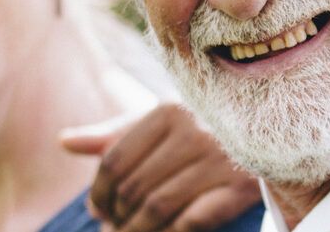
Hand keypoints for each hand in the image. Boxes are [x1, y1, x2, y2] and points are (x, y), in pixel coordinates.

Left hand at [61, 103, 260, 231]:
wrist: (265, 133)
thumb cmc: (199, 129)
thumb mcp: (157, 126)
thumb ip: (112, 136)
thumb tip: (64, 142)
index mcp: (167, 111)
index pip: (114, 161)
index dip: (98, 192)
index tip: (95, 210)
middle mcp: (193, 130)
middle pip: (133, 187)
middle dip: (116, 217)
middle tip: (110, 229)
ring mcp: (218, 158)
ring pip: (158, 208)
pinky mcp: (239, 186)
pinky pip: (191, 221)